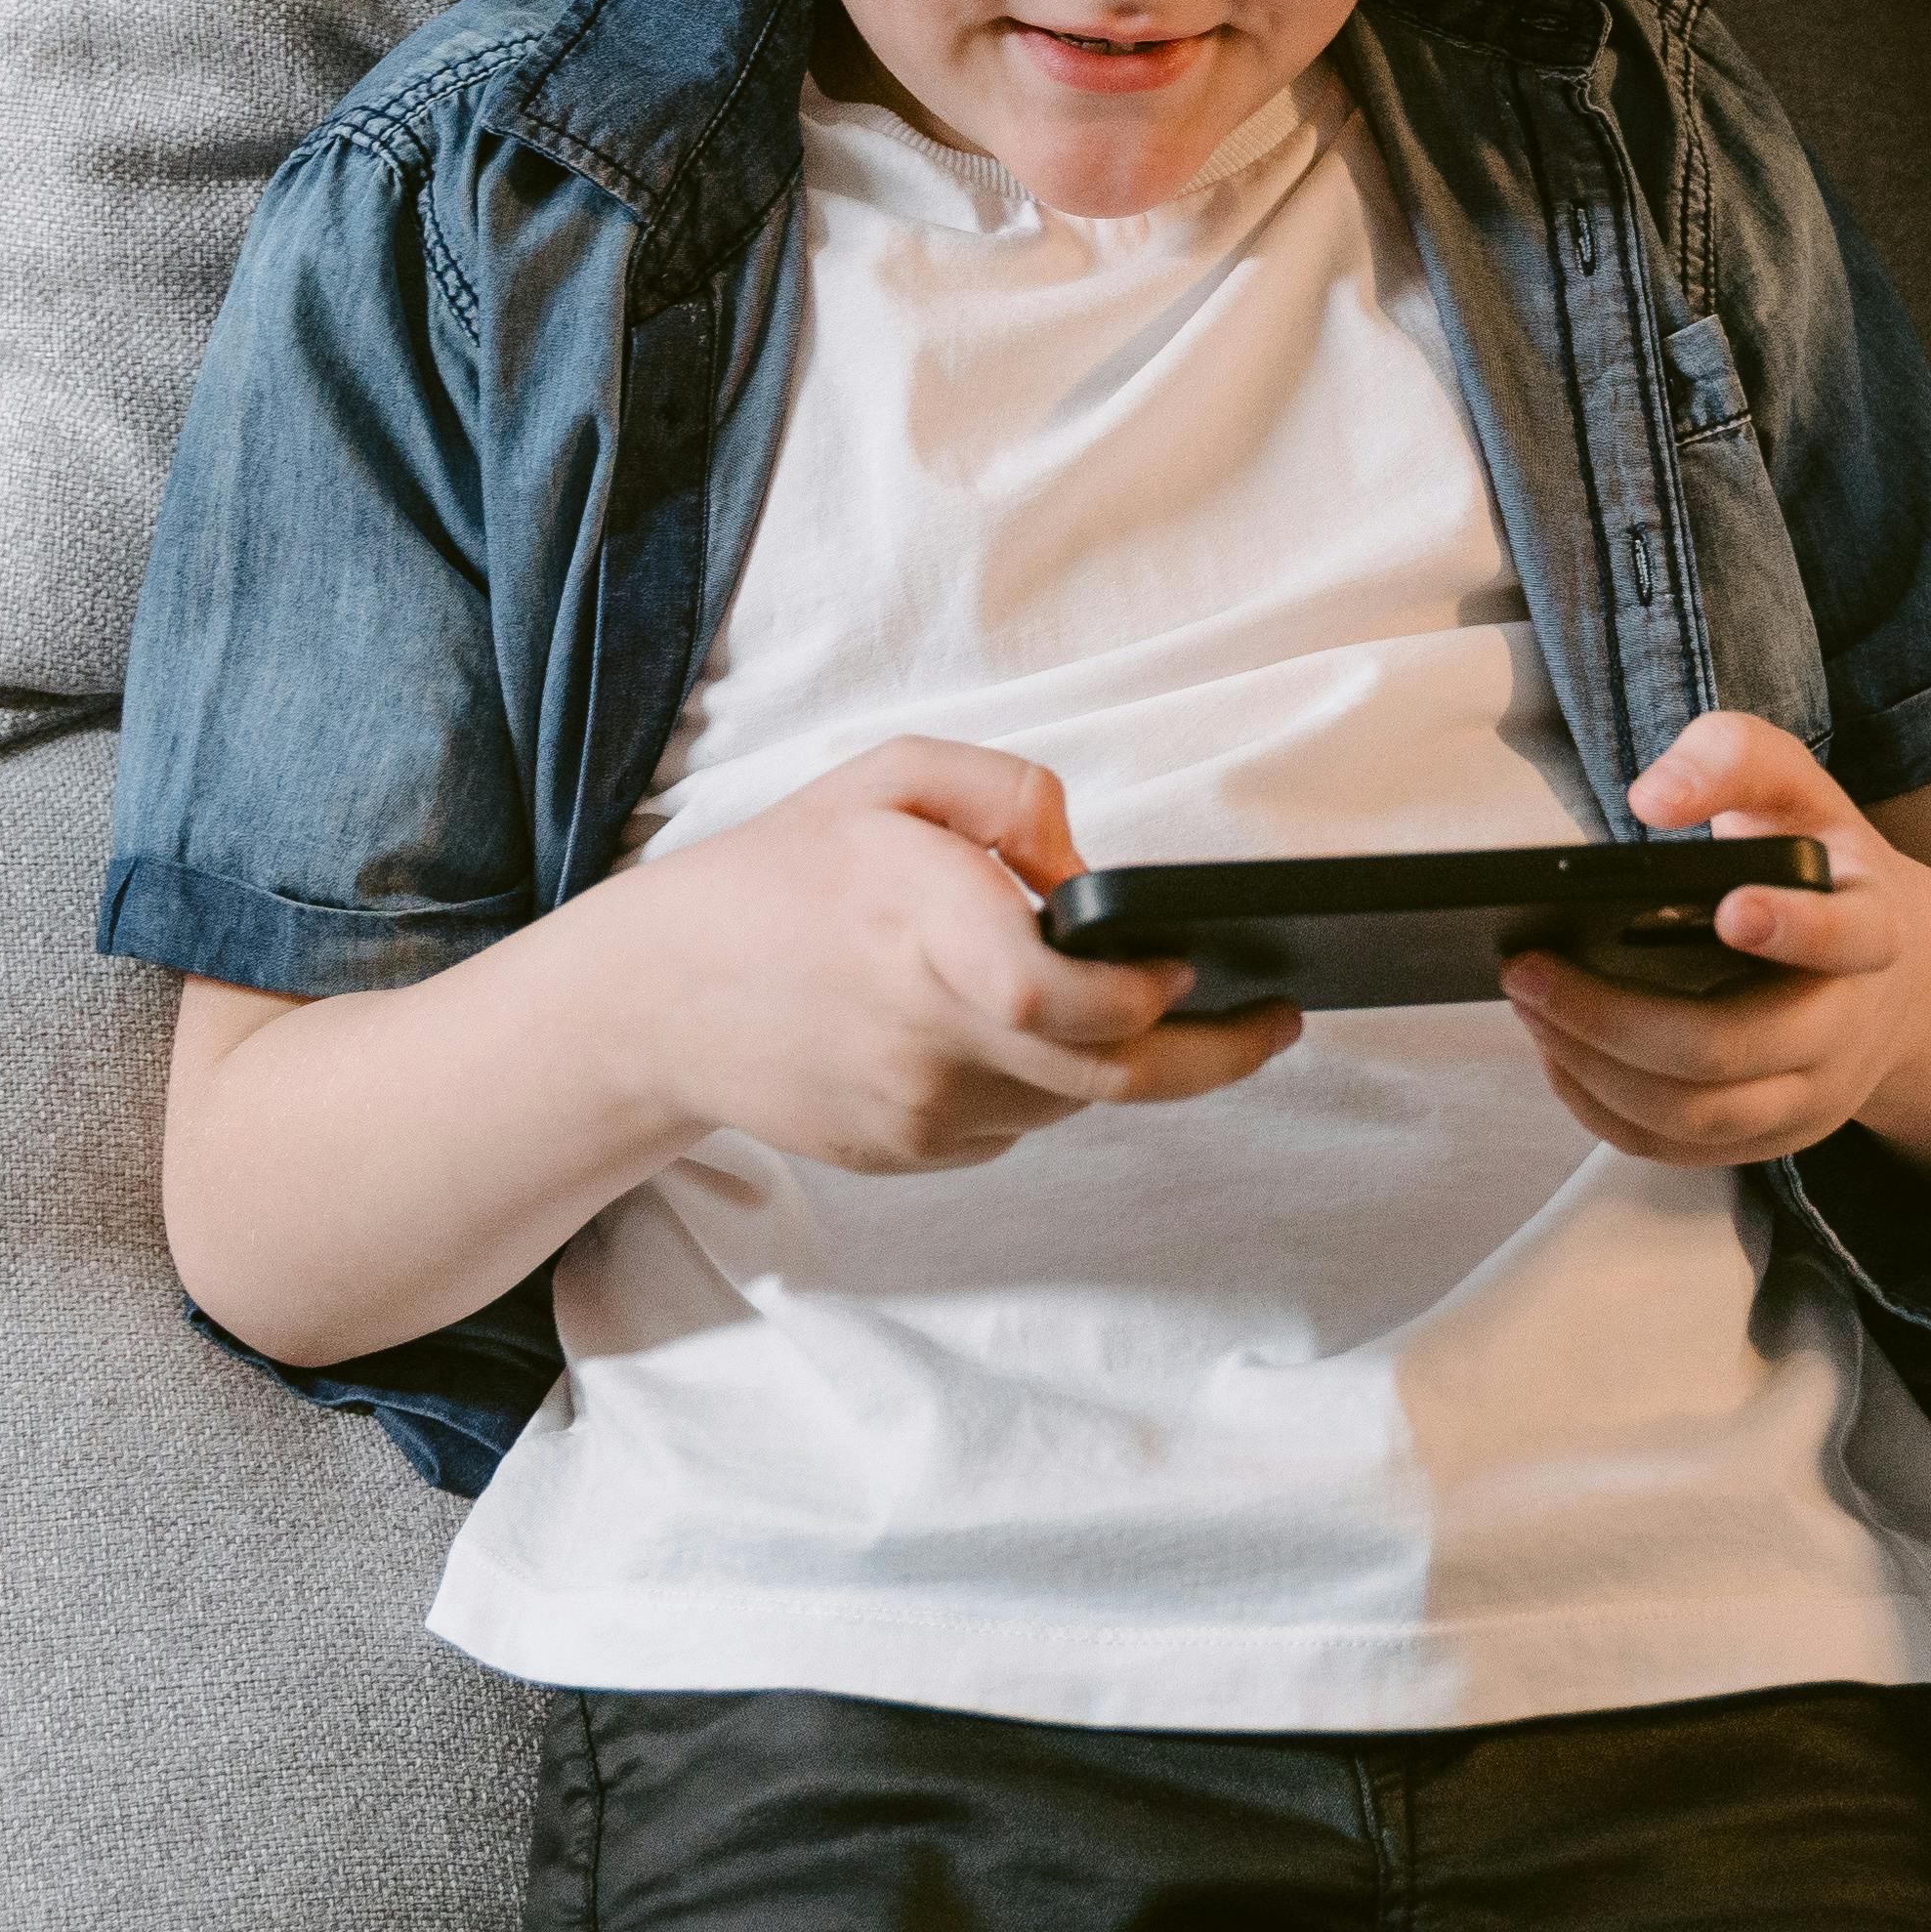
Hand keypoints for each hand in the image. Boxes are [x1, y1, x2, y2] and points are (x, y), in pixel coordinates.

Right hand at [623, 736, 1300, 1172]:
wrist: (658, 996)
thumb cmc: (780, 873)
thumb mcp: (889, 778)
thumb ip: (1008, 796)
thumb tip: (1090, 874)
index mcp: (924, 933)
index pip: (1069, 998)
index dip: (1149, 993)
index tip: (1195, 964)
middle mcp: (927, 1037)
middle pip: (1106, 1074)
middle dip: (1210, 1054)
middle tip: (1272, 1021)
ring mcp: (915, 1110)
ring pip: (1066, 1100)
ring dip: (1114, 1057)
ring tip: (1147, 1007)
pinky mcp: (903, 1153)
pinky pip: (1011, 1123)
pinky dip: (1038, 1079)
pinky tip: (1020, 1030)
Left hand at [1496, 712, 1930, 1170]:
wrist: (1896, 978)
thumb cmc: (1821, 869)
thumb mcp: (1798, 792)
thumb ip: (1735, 759)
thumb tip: (1653, 797)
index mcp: (1872, 931)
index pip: (1847, 940)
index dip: (1793, 930)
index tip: (1730, 908)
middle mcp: (1847, 1029)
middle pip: (1730, 1048)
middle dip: (1615, 1017)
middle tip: (1528, 969)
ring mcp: (1810, 1097)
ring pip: (1696, 1115)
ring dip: (1594, 1067)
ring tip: (1528, 1005)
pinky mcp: (1768, 1139)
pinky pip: (1677, 1147)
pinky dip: (1603, 1107)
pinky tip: (1555, 1052)